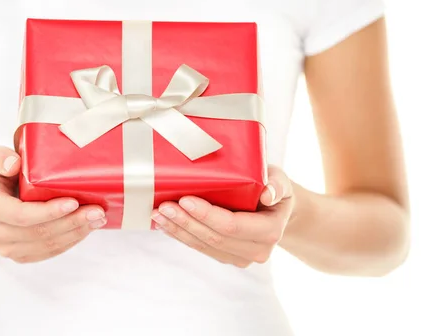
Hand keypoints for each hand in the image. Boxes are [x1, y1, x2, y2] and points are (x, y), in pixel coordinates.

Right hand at [0, 146, 106, 263]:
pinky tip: (87, 228)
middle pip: (39, 232)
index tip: (73, 202)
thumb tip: (14, 164)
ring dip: (76, 233)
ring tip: (98, 218)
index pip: (21, 215)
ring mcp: (7, 248)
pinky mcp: (21, 255)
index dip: (48, 212)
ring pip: (48, 245)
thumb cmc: (2, 173)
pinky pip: (50, 252)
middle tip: (97, 211)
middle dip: (72, 223)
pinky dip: (71, 240)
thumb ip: (1, 158)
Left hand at [151, 165, 294, 267]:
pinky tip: (164, 225)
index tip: (185, 200)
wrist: (276, 208)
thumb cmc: (273, 187)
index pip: (232, 226)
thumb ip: (276, 184)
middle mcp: (257, 250)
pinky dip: (180, 236)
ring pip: (203, 246)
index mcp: (270, 231)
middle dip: (185, 222)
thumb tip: (267, 194)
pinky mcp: (227, 256)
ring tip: (158, 214)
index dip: (206, 215)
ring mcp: (241, 257)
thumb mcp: (280, 180)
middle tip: (163, 206)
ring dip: (178, 231)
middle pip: (213, 238)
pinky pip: (200, 248)